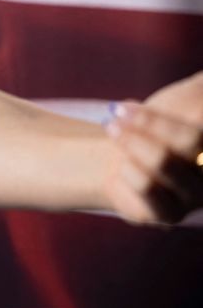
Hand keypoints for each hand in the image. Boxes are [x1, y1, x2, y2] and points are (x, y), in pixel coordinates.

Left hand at [103, 71, 202, 224]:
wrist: (125, 153)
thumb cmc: (158, 122)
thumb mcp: (185, 99)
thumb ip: (199, 94)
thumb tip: (200, 92)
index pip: (194, 134)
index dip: (155, 120)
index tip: (122, 107)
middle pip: (186, 142)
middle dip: (143, 127)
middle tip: (113, 117)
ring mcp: (196, 197)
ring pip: (162, 163)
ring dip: (130, 143)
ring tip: (114, 133)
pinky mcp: (171, 215)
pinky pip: (146, 188)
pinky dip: (127, 171)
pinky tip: (123, 166)